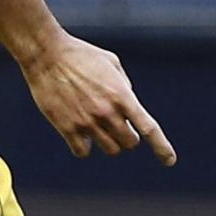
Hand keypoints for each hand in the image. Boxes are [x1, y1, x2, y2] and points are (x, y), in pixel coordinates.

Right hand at [19, 32, 176, 165]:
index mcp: (121, 95)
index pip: (148, 128)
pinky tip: (79, 134)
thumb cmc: (79, 54)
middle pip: (129, 143)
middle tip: (117, 125)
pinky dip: (84, 147)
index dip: (162, 147)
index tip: (169, 160)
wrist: (45, 54)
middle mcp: (107, 112)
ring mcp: (86, 122)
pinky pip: (83, 152)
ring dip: (108, 141)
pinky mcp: (67, 127)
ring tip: (97, 125)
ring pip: (109, 149)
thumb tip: (129, 108)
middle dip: (127, 136)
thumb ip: (124, 87)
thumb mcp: (111, 63)